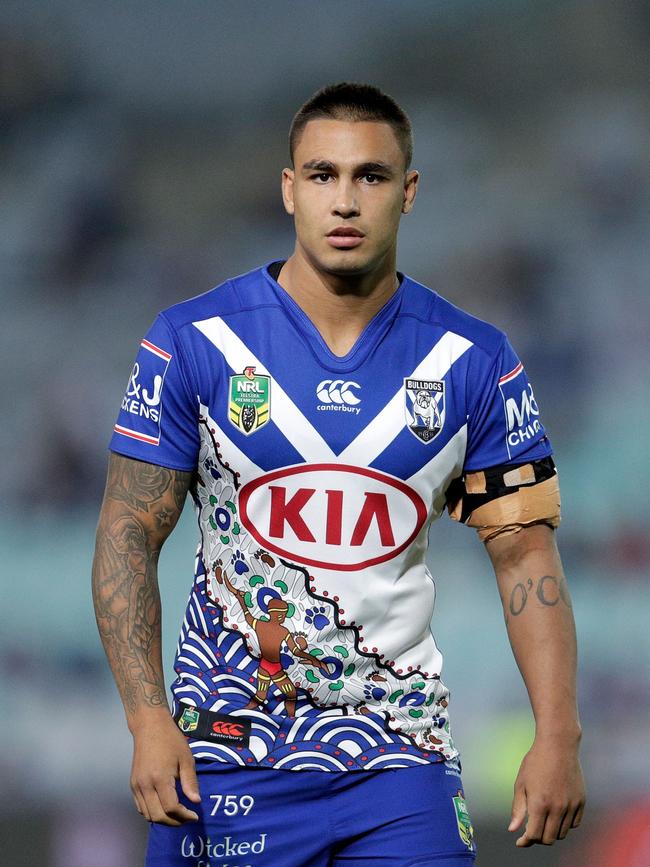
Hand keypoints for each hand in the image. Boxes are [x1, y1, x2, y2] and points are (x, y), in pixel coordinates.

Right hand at [130, 711, 200, 825]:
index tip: (195, 815)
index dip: (184, 816)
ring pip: (147, 815)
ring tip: (177, 815)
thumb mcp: (186, 758)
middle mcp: (145, 786)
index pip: (171, 808)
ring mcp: (136, 786)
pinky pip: (141, 807)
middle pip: (158, 816)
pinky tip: (163, 807)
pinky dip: (152, 813)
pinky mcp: (133, 784)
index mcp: (160, 779)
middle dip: (174, 822)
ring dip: (163, 819)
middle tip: (187, 818)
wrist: (149, 727)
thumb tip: (195, 801)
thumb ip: (190, 782)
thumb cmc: (171, 740)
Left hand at [509, 737, 584, 846]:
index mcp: (540, 804)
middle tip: (531, 831)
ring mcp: (571, 805)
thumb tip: (513, 830)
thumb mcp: (521, 783)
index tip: (520, 841)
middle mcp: (557, 808)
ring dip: (551, 832)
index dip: (525, 841)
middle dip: (538, 839)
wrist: (558, 745)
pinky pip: (574, 824)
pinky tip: (556, 816)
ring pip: (562, 833)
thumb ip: (518, 809)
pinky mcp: (581, 801)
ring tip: (542, 822)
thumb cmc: (535, 762)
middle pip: (549, 839)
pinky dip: (564, 825)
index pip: (534, 835)